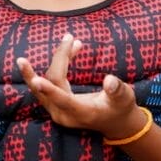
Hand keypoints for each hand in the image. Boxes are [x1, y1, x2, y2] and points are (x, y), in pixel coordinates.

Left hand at [17, 33, 145, 138]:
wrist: (115, 123)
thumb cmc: (121, 108)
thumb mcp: (124, 99)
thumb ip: (117, 90)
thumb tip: (109, 80)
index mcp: (82, 113)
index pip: (63, 100)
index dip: (49, 89)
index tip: (36, 80)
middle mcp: (64, 114)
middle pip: (54, 82)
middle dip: (60, 58)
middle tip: (69, 37)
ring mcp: (57, 110)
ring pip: (46, 82)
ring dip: (53, 61)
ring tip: (52, 45)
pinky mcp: (54, 104)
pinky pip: (49, 82)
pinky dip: (57, 65)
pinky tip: (68, 50)